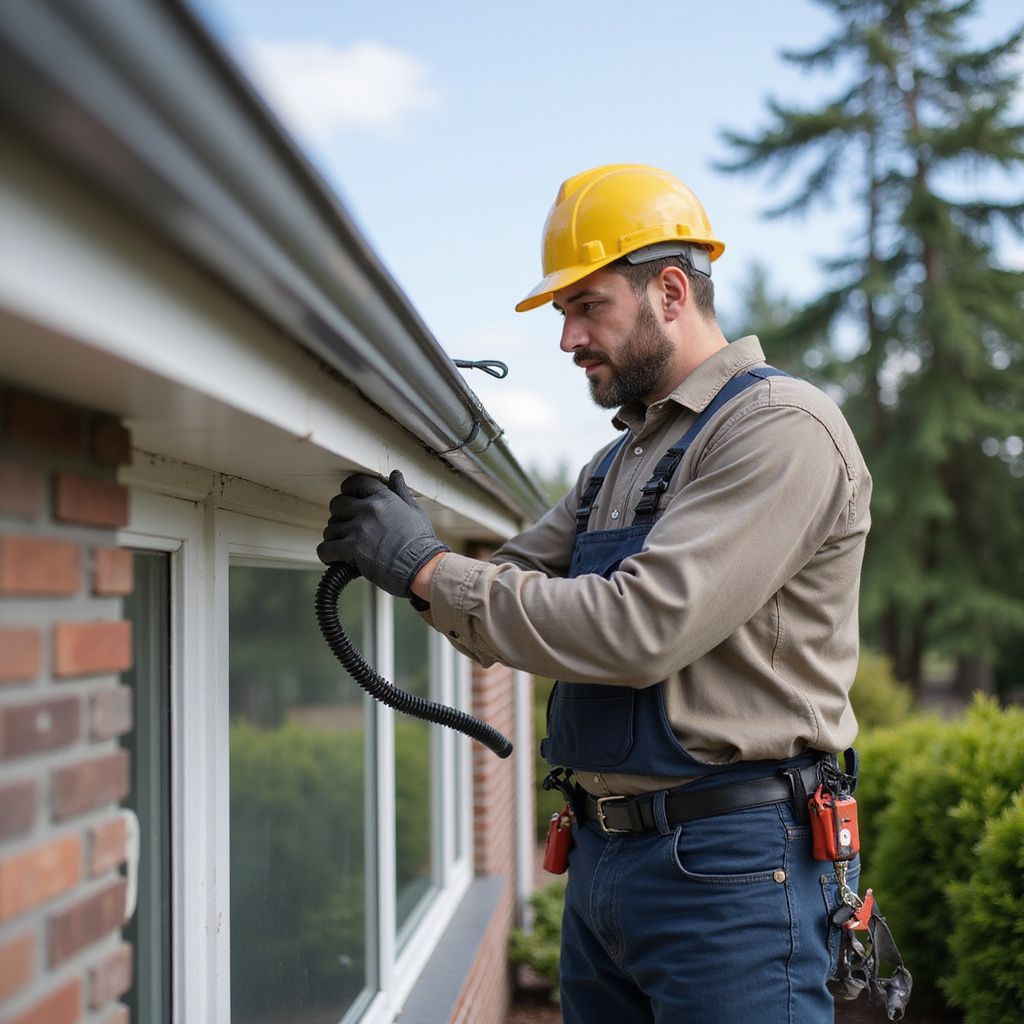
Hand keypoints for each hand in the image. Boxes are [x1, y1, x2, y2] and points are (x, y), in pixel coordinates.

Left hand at [317, 470, 448, 596]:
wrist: (421, 567)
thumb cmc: (421, 543)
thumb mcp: (415, 511)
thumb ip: (401, 492)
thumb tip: (395, 474)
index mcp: (384, 498)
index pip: (356, 482)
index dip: (348, 489)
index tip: (347, 497)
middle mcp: (369, 509)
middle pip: (337, 504)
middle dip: (339, 515)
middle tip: (346, 527)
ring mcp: (359, 529)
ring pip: (330, 528)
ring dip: (334, 538)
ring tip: (344, 547)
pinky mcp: (351, 549)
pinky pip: (325, 548)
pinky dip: (327, 555)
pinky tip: (334, 558)